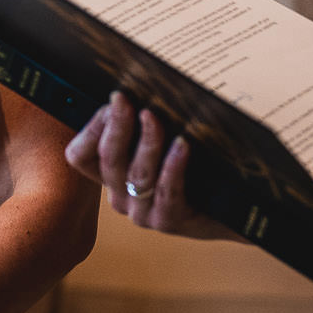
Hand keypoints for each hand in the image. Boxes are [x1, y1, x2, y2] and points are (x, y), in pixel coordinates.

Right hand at [62, 93, 231, 239]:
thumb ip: (142, 127)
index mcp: (111, 177)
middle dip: (116, 125)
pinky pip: (166, 192)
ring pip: (136, 174)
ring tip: (154, 117)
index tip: (113, 101)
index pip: (79, 156)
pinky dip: (172, 166)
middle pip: (109, 159)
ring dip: (146, 142)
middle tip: (125, 100)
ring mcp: (142, 213)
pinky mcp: (168, 222)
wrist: (233, 211)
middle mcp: (120, 197)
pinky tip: (182, 145)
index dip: (92, 128)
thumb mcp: (162, 146)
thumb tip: (135, 90)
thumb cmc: (197, 170)